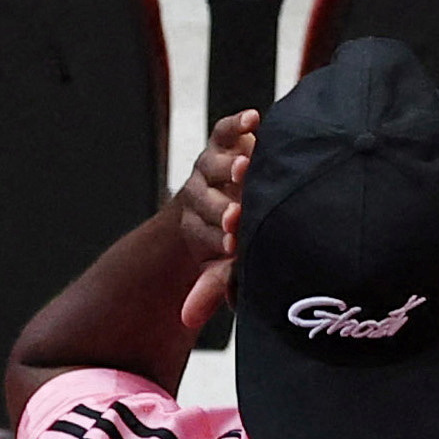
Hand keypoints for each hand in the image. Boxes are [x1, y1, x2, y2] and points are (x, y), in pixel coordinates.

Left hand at [167, 109, 251, 328]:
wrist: (244, 190)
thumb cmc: (246, 235)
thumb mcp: (231, 261)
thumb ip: (215, 285)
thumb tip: (186, 319)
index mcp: (198, 227)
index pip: (204, 234)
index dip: (217, 239)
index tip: (231, 245)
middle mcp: (200, 195)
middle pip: (204, 201)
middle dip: (218, 208)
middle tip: (235, 213)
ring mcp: (210, 165)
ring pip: (212, 164)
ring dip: (226, 166)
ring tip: (244, 167)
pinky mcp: (224, 139)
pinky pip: (226, 129)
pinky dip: (237, 123)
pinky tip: (253, 120)